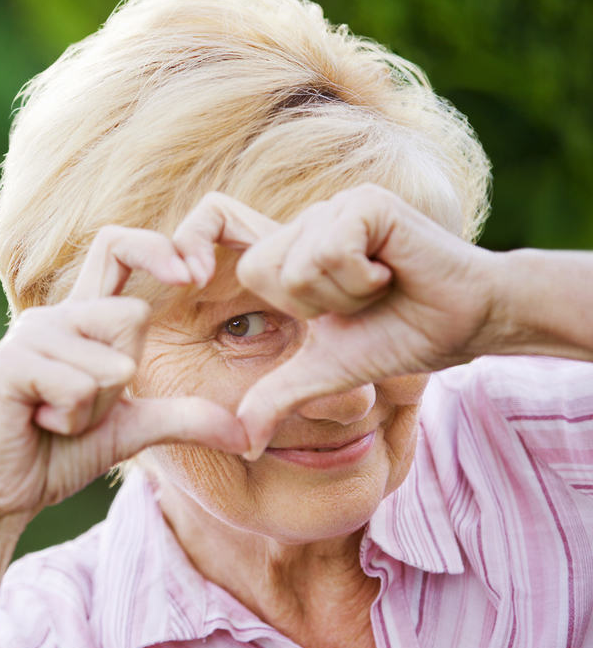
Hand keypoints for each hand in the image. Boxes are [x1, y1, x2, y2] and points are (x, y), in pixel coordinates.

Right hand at [0, 225, 249, 521]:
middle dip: (123, 381)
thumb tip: (248, 433)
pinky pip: (79, 386)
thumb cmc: (58, 454)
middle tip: (80, 408)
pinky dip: (71, 419)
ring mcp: (28, 335)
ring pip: (111, 362)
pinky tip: (39, 423)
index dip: (155, 248)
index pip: (116, 248)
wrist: (1, 495)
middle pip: (132, 317)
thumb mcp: (133, 430)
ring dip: (95, 410)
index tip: (193, 274)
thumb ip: (185, 418)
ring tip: (55, 418)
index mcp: (80, 317)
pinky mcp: (9, 364)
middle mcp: (53, 315)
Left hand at [177, 184, 497, 456]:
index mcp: (288, 252)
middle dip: (308, 308)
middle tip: (354, 303)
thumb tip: (242, 444)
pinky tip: (390, 272)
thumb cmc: (398, 337)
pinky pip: (329, 251)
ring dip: (341, 298)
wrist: (466, 324)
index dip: (190, 242)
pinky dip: (360, 280)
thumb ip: (277, 398)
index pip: (213, 227)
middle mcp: (306, 221)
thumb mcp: (324, 374)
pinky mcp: (364, 203)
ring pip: (297, 265)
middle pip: (258, 269)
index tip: (180, 275)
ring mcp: (334, 208)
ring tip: (377, 288)